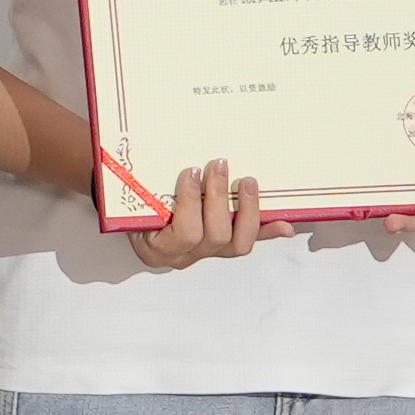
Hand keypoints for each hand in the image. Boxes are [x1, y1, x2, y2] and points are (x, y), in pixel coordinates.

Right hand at [119, 159, 271, 267]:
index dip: (191, 203)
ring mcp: (206, 254)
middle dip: (218, 198)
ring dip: (246, 211)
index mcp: (156, 248)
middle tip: (218, 164)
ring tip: (245, 181)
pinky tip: (286, 224)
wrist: (130, 212)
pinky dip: (268, 231)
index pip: (183, 234)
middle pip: (213, 239)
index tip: (191, 172)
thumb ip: (139, 185)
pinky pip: (248, 242)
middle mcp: (183, 256)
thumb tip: (150, 158)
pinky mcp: (224, 247)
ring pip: (236, 245)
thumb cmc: (128, 203)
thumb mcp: (129, 197)